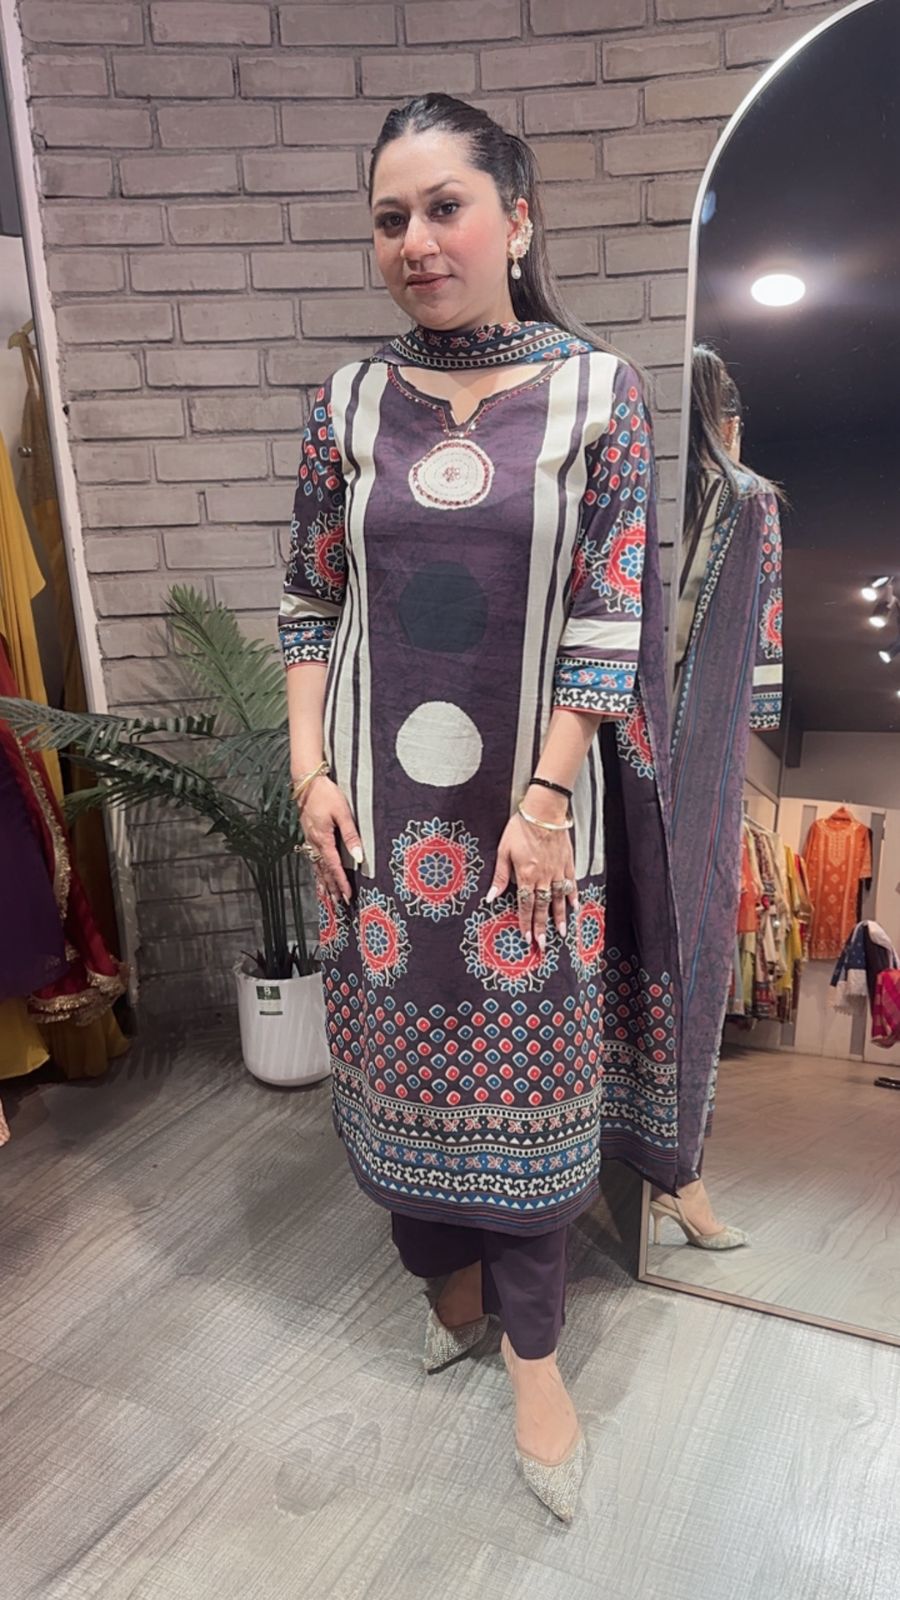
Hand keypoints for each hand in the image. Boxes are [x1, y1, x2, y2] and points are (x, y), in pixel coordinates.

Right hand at [297, 775, 362, 903]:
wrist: (307, 782)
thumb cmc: (326, 795)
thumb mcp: (343, 813)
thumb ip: (351, 836)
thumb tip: (359, 856)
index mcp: (323, 839)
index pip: (334, 867)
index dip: (341, 883)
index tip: (348, 896)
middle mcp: (314, 843)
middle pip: (324, 871)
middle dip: (332, 888)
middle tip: (339, 903)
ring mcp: (309, 839)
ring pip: (317, 866)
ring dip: (323, 883)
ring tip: (328, 897)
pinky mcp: (309, 835)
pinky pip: (312, 858)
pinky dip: (316, 871)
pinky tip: (318, 875)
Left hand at [487, 797, 577, 951]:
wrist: (544, 811)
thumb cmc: (521, 828)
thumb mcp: (503, 851)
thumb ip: (500, 877)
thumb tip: (491, 897)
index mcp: (526, 875)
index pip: (526, 905)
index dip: (526, 922)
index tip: (526, 937)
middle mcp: (543, 876)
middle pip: (543, 907)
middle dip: (542, 927)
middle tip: (543, 944)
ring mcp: (557, 870)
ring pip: (559, 899)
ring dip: (560, 917)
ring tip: (561, 933)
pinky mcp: (567, 862)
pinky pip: (571, 883)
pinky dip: (573, 896)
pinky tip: (574, 907)